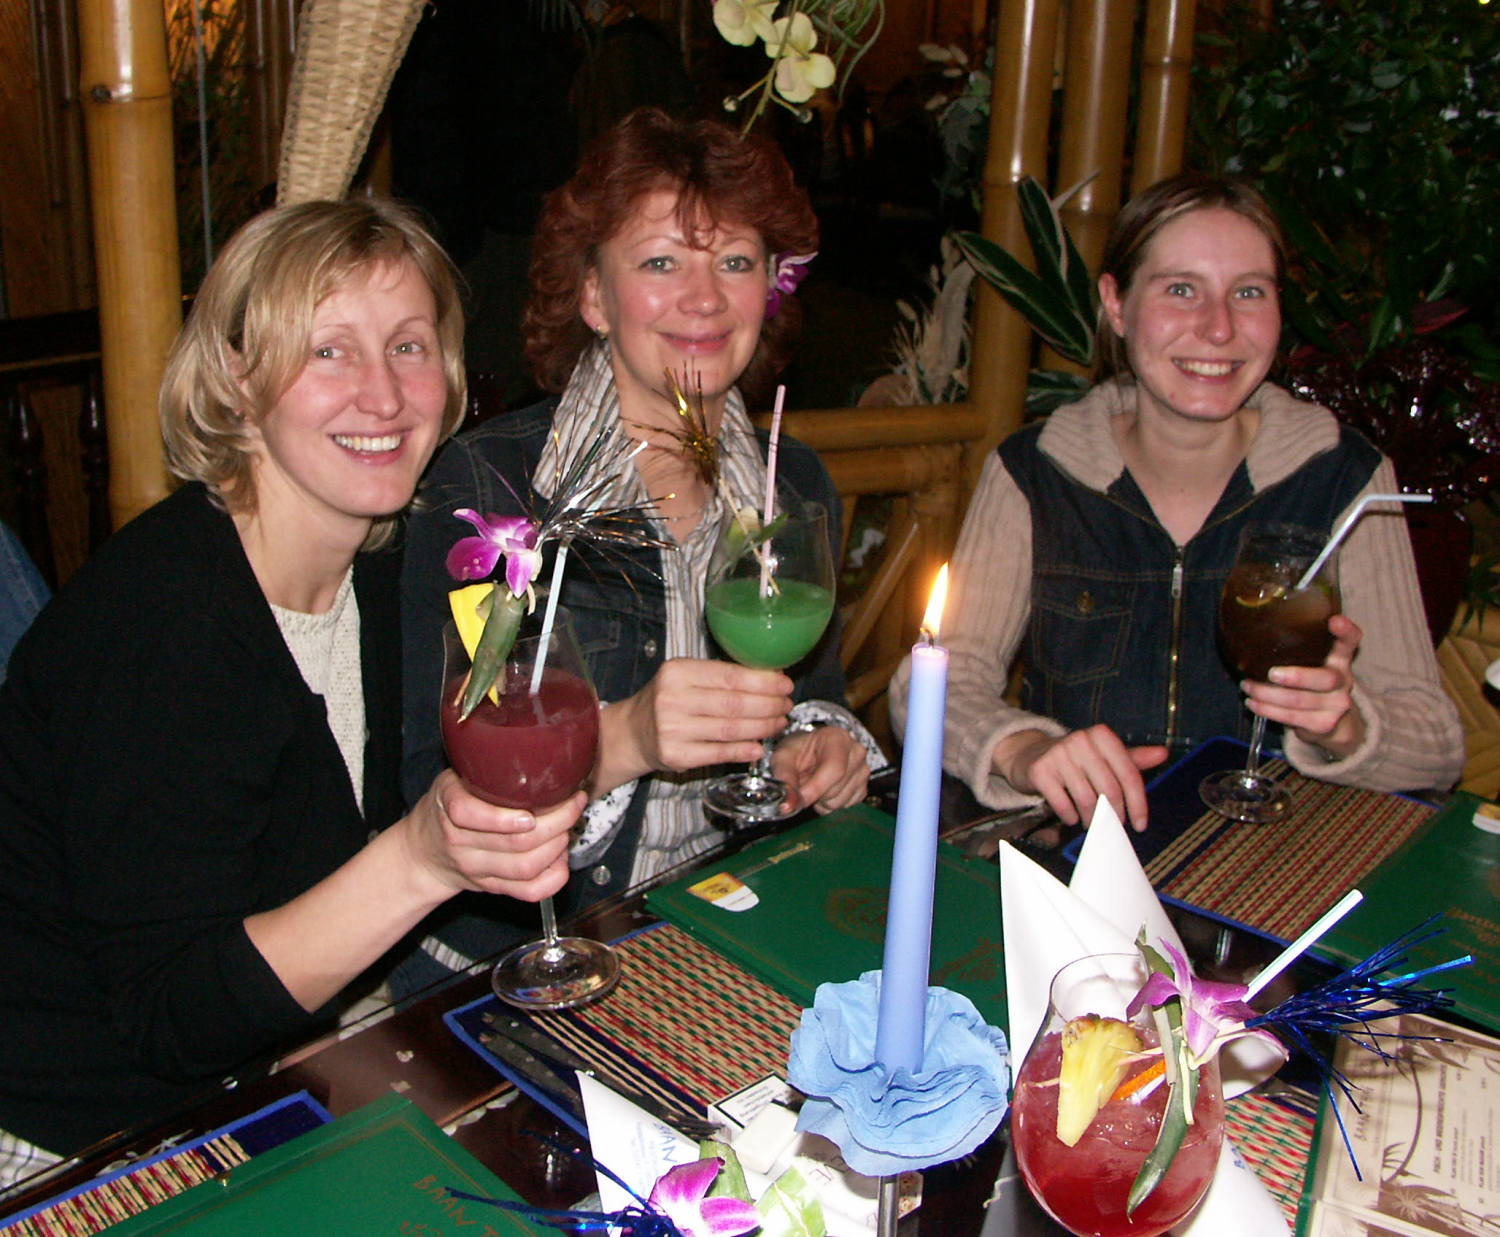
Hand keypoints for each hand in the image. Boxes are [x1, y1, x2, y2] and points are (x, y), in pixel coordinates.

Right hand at [407, 771, 578, 901]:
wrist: (424, 852)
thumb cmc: (449, 806)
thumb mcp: (455, 779)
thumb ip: (485, 769)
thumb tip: (541, 752)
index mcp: (450, 807)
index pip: (468, 815)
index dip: (505, 817)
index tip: (532, 810)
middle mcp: (461, 843)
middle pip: (515, 843)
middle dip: (557, 823)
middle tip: (573, 804)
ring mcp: (477, 870)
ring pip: (526, 868)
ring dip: (558, 847)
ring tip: (568, 827)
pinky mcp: (492, 888)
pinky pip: (529, 892)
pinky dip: (554, 877)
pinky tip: (561, 858)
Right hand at [597, 657, 791, 789]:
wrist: (633, 732)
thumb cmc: (668, 701)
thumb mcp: (685, 678)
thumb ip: (720, 677)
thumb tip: (770, 678)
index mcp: (677, 672)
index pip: (729, 676)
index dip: (763, 682)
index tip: (785, 684)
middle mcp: (672, 699)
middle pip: (733, 704)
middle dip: (768, 705)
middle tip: (786, 706)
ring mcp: (672, 730)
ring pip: (730, 729)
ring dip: (762, 728)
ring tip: (779, 723)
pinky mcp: (676, 756)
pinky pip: (718, 753)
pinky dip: (743, 751)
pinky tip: (759, 747)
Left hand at [771, 726, 868, 813]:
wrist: (811, 751)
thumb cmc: (798, 750)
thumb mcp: (784, 756)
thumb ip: (784, 776)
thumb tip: (788, 804)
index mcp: (838, 738)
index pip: (834, 769)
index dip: (815, 789)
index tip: (798, 799)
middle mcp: (856, 753)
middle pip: (835, 790)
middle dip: (814, 795)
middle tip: (803, 784)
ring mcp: (863, 770)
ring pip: (839, 802)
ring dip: (821, 801)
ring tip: (814, 785)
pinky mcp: (864, 787)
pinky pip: (845, 807)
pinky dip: (831, 805)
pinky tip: (825, 790)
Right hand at [994, 725, 1167, 830]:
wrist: (1030, 754)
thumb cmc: (1075, 758)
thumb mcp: (1104, 755)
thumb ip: (1133, 758)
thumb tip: (1162, 754)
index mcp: (1101, 735)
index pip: (1128, 774)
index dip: (1138, 803)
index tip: (1140, 824)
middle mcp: (1081, 740)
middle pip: (1109, 790)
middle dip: (1114, 815)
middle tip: (1113, 826)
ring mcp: (1058, 754)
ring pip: (1087, 799)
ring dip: (1092, 819)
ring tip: (1092, 823)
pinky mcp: (1040, 770)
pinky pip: (1063, 803)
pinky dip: (1070, 816)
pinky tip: (1071, 816)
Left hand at [1246, 612, 1365, 758]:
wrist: (1333, 724)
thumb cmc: (1312, 685)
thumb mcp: (1314, 665)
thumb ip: (1300, 651)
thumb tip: (1253, 637)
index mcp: (1340, 660)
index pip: (1350, 642)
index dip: (1346, 631)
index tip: (1334, 621)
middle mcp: (1343, 681)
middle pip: (1326, 678)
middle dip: (1296, 677)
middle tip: (1271, 673)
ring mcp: (1336, 705)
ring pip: (1299, 700)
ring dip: (1267, 694)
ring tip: (1247, 687)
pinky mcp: (1324, 724)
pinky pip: (1291, 717)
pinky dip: (1267, 710)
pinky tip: (1253, 704)